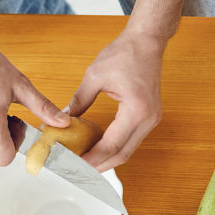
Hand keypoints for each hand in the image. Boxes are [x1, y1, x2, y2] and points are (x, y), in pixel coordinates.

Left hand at [67, 30, 166, 171]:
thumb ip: (79, 102)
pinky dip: (116, 147)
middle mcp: (148, 119)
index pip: (111, 145)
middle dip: (100, 166)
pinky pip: (132, 140)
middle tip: (78, 171)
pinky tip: (100, 148)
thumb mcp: (95, 76)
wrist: (147, 42)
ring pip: (129, 150)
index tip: (74, 165)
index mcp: (136, 110)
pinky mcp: (150, 117)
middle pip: (123, 155)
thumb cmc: (125, 54)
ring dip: (108, 159)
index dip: (92, 159)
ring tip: (87, 163)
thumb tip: (63, 119)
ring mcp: (152, 119)